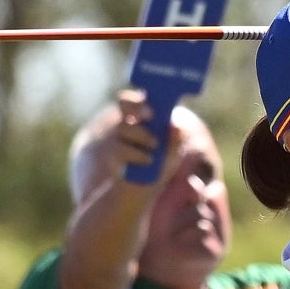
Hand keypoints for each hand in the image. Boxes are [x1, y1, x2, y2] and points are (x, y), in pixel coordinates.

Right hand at [70, 89, 170, 204]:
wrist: (142, 190)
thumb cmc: (160, 166)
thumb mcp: (173, 154)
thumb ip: (175, 140)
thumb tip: (177, 126)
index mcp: (143, 118)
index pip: (138, 99)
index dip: (142, 98)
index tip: (153, 107)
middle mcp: (128, 123)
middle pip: (123, 103)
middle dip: (135, 106)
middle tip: (150, 115)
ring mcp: (117, 137)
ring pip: (124, 126)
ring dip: (142, 134)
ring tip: (154, 145)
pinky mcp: (112, 154)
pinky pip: (120, 148)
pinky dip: (137, 154)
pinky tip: (148, 160)